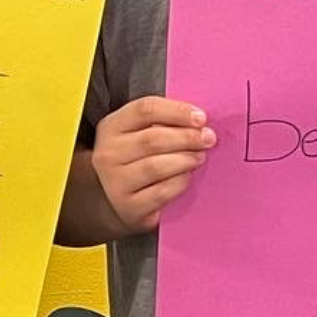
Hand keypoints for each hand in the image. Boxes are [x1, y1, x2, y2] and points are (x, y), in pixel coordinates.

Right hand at [91, 97, 215, 235]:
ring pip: (156, 166)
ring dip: (185, 160)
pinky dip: (179, 182)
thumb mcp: (139, 134)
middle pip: (152, 139)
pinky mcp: (130, 206)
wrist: (121, 200)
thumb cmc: (137, 160)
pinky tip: (186, 176)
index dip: (177, 111)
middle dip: (187, 137)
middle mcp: (108, 153)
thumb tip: (199, 122)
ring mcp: (116, 182)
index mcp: (112, 127)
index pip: (145, 110)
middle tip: (208, 139)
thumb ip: (164, 123)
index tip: (201, 118)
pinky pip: (161, 192)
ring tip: (199, 157)